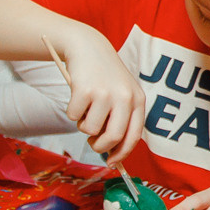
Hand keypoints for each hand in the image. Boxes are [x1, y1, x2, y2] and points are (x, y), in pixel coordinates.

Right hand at [58, 34, 144, 161]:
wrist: (89, 46)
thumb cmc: (105, 76)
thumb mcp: (122, 94)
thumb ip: (121, 119)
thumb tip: (112, 152)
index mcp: (137, 100)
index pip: (133, 136)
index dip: (122, 153)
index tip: (112, 162)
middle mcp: (124, 97)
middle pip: (112, 138)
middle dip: (99, 146)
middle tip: (93, 141)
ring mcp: (104, 93)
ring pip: (89, 130)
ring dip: (83, 124)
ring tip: (87, 107)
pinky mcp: (84, 90)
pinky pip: (73, 116)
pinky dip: (72, 112)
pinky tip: (77, 96)